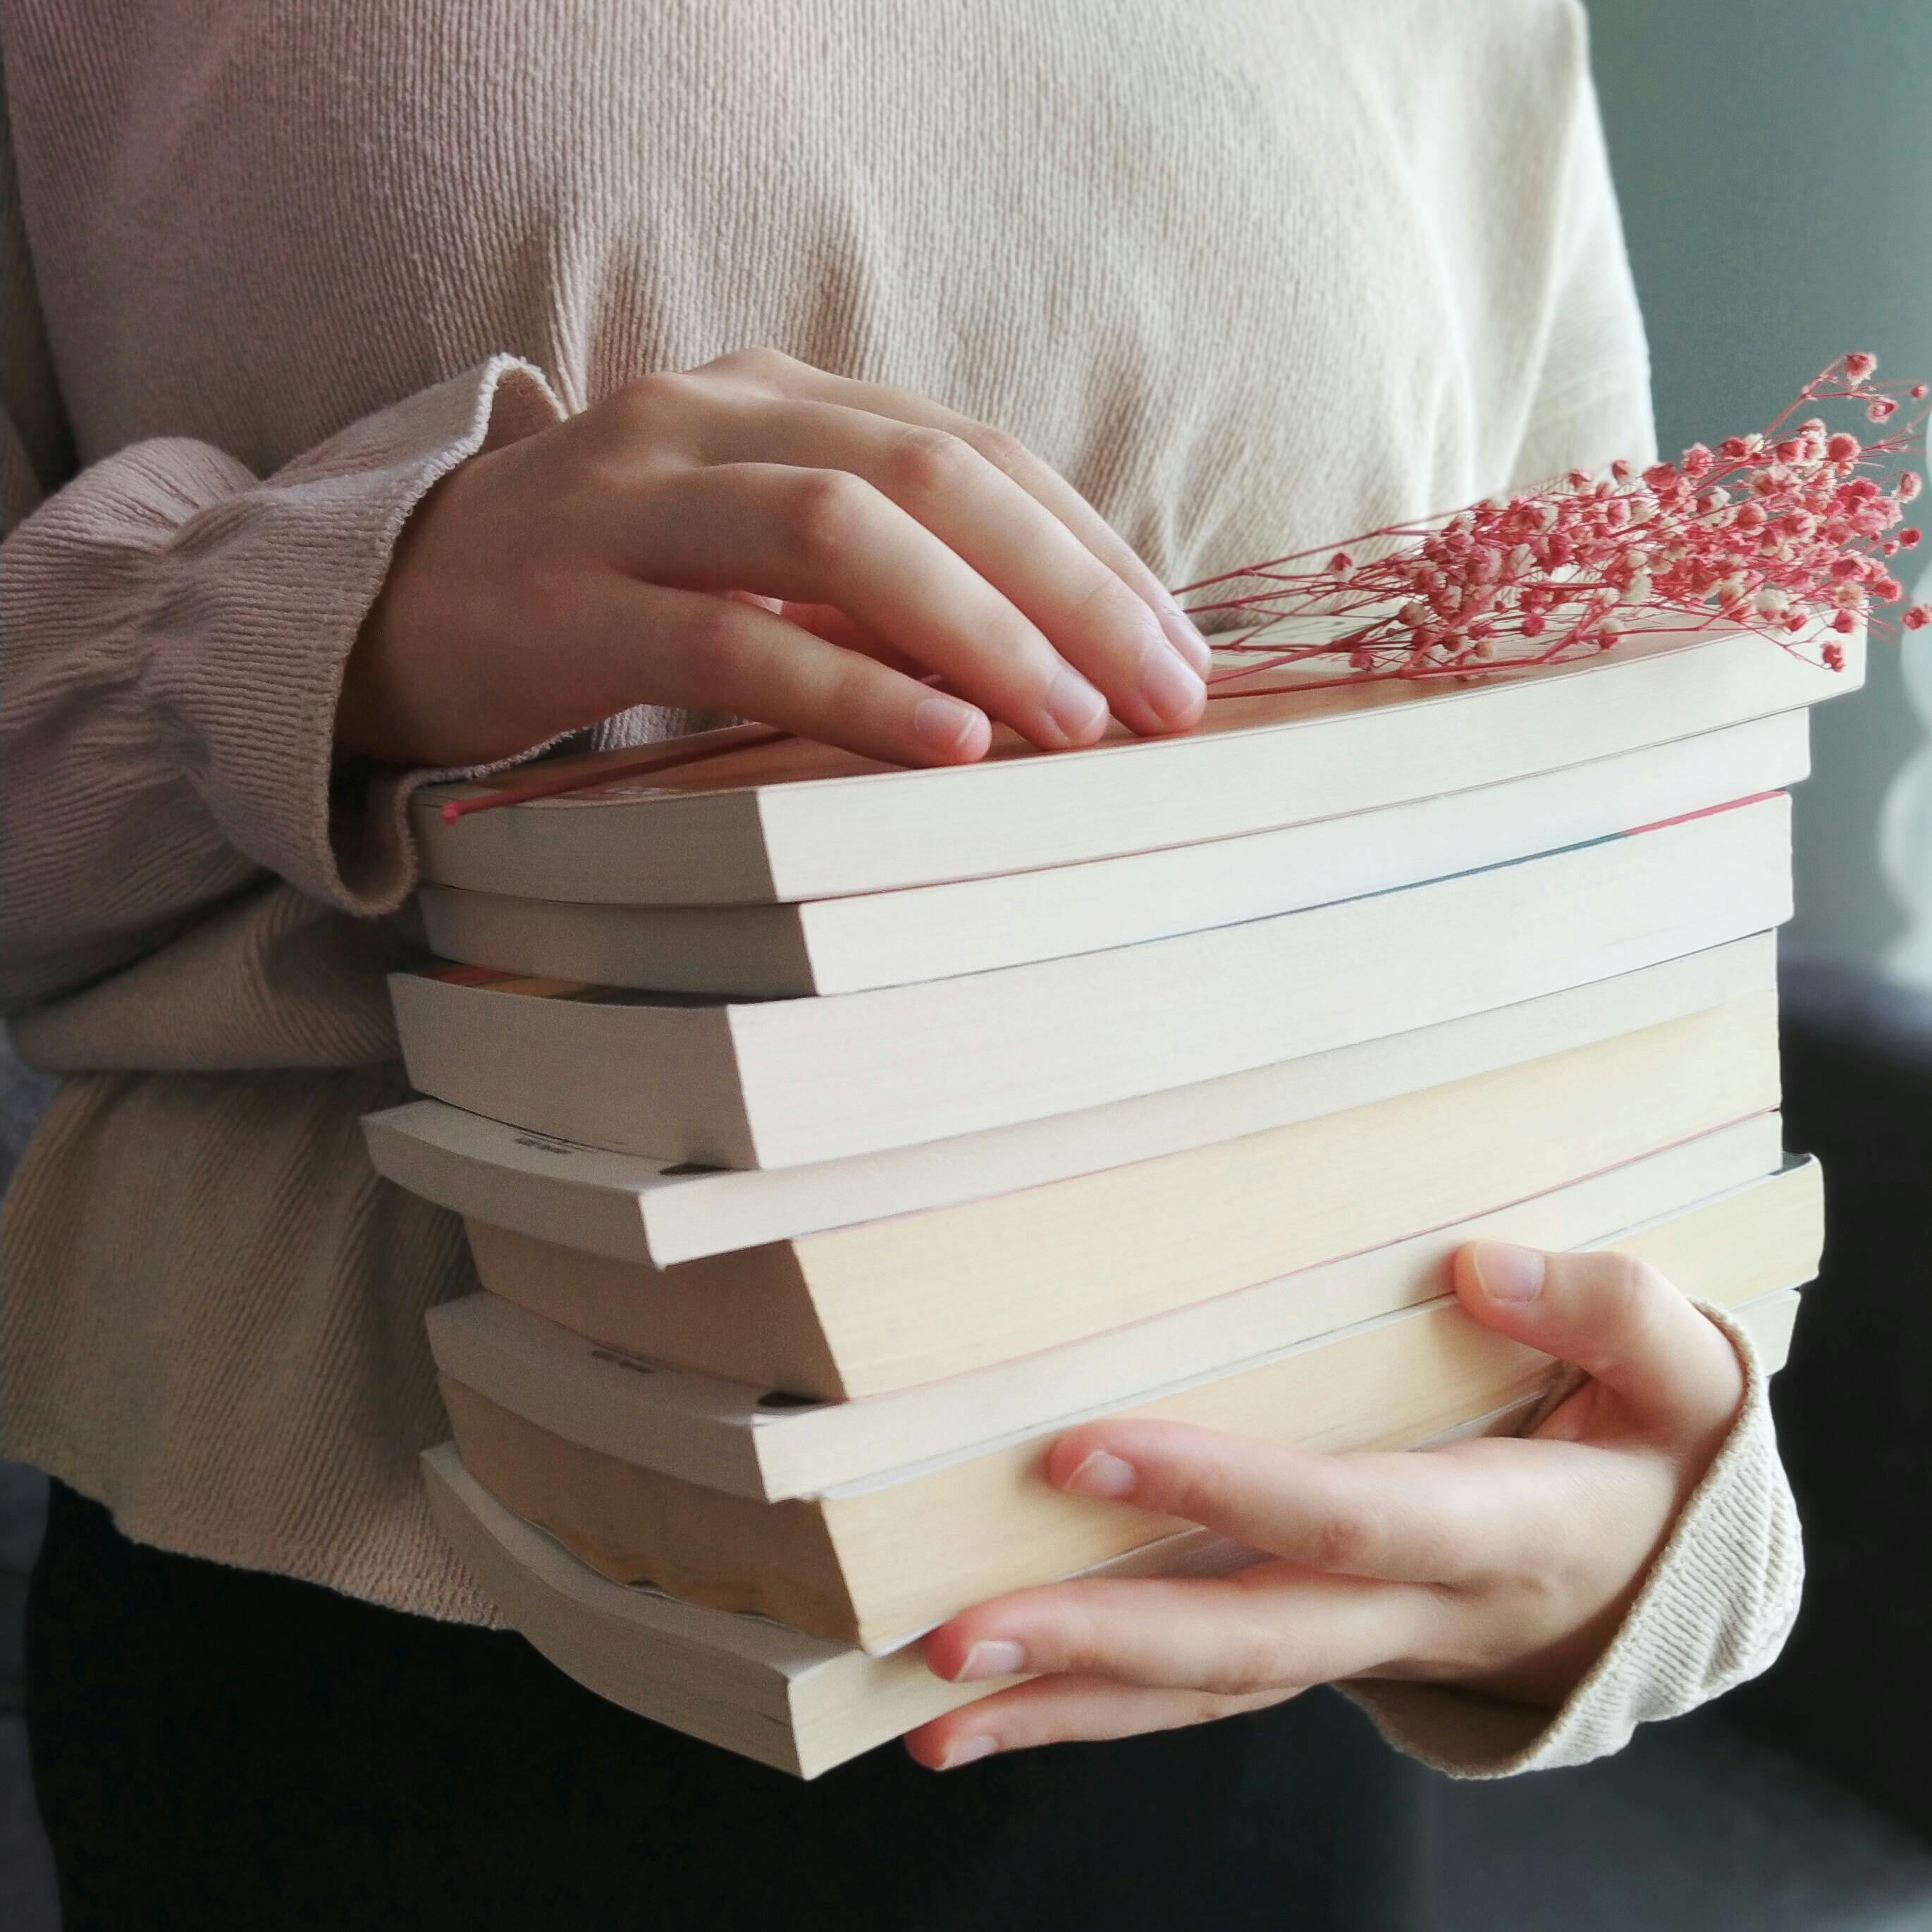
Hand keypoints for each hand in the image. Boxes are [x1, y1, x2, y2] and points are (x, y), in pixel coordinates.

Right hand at [337, 348, 1208, 769]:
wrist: (392, 603)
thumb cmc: (609, 589)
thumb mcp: (756, 558)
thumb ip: (878, 579)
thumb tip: (1047, 656)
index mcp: (779, 399)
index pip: (974, 453)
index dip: (1091, 550)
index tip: (1177, 650)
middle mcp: (714, 421)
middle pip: (931, 477)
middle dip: (1070, 589)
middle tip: (1164, 699)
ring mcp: (633, 501)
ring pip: (842, 535)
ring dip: (982, 631)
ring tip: (1076, 725)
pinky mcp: (572, 604)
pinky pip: (736, 637)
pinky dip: (855, 688)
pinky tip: (947, 742)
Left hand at [904, 1240, 1747, 1769]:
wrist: (1657, 1577)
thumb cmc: (1651, 1449)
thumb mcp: (1682, 1375)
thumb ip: (1607, 1312)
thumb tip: (1480, 1269)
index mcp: (1501, 1531)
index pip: (1347, 1516)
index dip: (1223, 1488)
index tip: (1086, 1452)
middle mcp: (1414, 1613)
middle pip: (1248, 1639)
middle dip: (1101, 1639)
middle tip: (959, 1635)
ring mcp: (1357, 1644)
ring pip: (1207, 1692)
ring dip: (1070, 1707)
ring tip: (934, 1711)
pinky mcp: (1316, 1644)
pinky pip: (1204, 1690)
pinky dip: (1097, 1709)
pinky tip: (994, 1713)